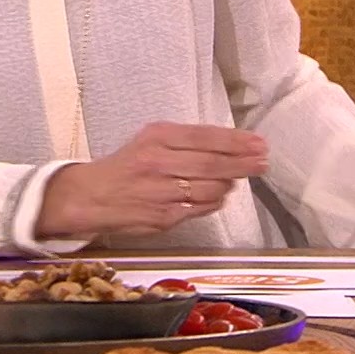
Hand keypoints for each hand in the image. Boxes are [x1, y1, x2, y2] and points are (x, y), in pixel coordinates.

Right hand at [35, 122, 267, 238]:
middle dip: (242, 163)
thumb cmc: (126, 166)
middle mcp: (159, 162)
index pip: (205, 137)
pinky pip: (198, 208)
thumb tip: (228, 148)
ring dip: (229, 185)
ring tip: (238, 180)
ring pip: (209, 188)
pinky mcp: (162, 216)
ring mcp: (161, 191)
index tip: (258, 143)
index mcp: (156, 137)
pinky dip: (214, 202)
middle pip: (211, 163)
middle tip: (263, 162)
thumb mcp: (150, 141)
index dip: (235, 141)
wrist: (91, 196)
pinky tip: (220, 197)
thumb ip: (185, 143)